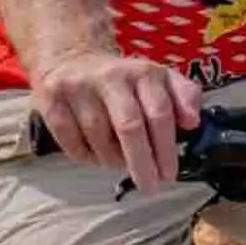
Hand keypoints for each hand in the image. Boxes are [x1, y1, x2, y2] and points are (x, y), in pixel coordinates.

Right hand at [31, 50, 201, 188]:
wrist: (71, 58)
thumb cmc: (123, 81)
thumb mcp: (158, 79)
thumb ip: (184, 95)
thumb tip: (193, 121)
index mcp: (143, 72)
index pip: (159, 113)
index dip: (165, 148)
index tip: (169, 175)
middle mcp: (111, 77)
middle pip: (129, 127)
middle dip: (142, 164)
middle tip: (150, 187)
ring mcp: (79, 87)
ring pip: (100, 140)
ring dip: (113, 161)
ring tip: (119, 160)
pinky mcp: (52, 99)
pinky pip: (72, 143)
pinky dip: (86, 156)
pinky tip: (95, 153)